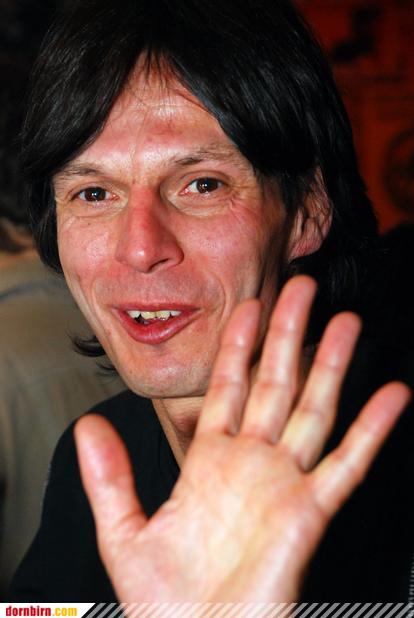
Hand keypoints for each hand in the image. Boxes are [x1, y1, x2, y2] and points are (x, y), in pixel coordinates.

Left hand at [74, 275, 409, 601]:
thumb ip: (109, 477)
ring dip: (330, 365)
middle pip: (274, 383)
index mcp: (209, 461)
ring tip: (347, 323)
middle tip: (302, 290)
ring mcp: (284, 483)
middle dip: (287, 334)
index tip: (248, 306)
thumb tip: (89, 426)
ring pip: (313, 409)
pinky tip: (390, 397)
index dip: (238, 345)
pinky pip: (346, 463)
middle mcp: (251, 462)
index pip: (226, 385)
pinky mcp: (309, 513)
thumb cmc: (165, 601)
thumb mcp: (125, 532)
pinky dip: (370, 430)